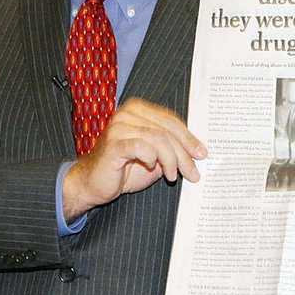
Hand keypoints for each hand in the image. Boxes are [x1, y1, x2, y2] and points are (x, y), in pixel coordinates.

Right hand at [62, 99, 204, 220]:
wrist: (93, 184)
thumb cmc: (123, 169)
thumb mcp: (155, 156)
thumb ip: (171, 148)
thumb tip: (197, 151)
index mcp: (138, 110)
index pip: (171, 120)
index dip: (188, 138)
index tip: (201, 154)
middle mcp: (128, 113)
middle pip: (167, 130)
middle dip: (184, 153)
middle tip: (193, 172)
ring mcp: (119, 127)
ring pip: (159, 139)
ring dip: (171, 160)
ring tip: (172, 176)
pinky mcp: (113, 143)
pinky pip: (143, 147)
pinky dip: (153, 159)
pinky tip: (152, 168)